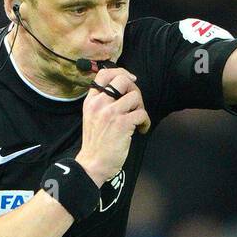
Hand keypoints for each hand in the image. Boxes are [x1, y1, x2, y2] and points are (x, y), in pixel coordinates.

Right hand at [76, 66, 150, 185]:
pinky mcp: (123, 124)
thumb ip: (101, 104)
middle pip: (122, 79)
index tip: (130, 79)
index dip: (120, 72)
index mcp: (91, 101)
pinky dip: (145, 122)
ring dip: (141, 107)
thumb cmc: (95, 145)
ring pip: (135, 96)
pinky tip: (142, 129)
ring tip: (138, 120)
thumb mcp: (91, 119)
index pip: (103, 74)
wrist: (93, 164)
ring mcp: (111, 113)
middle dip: (134, 89)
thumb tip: (121, 93)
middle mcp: (100, 103)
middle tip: (135, 103)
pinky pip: (142, 114)